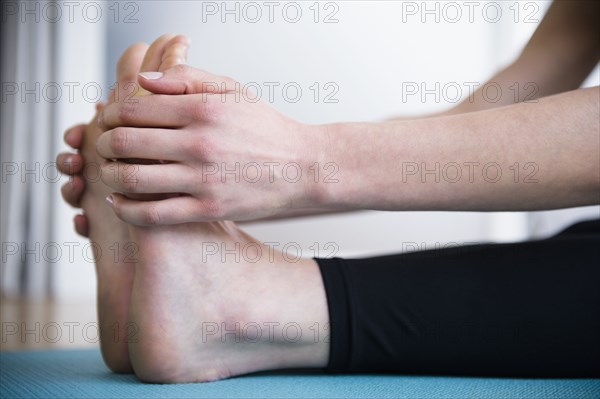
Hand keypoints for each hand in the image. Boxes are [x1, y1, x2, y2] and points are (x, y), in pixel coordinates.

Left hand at [96, 65, 325, 224]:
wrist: (303, 167)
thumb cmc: (266, 128)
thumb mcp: (232, 90)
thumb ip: (186, 78)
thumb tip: (142, 81)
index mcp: (203, 109)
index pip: (133, 109)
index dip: (111, 113)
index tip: (109, 118)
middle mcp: (200, 143)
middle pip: (125, 142)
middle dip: (104, 142)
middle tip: (104, 145)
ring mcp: (204, 179)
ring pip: (133, 179)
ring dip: (109, 174)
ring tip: (109, 171)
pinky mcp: (209, 209)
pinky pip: (154, 214)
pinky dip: (127, 208)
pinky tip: (120, 201)